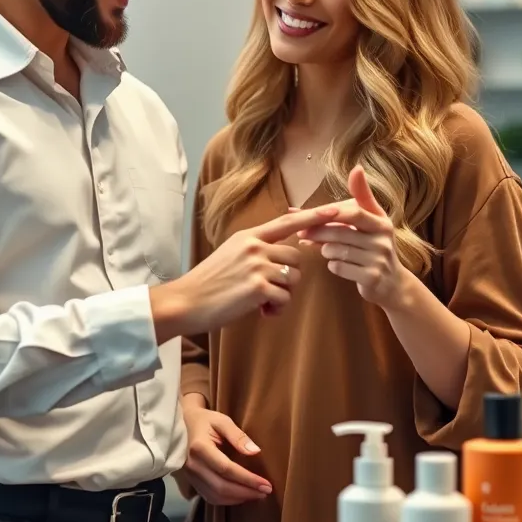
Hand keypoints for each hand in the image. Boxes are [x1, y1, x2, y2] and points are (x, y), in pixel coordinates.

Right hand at [151, 203, 337, 338]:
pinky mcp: (257, 287)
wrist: (188, 300)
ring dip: (284, 295)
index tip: (333, 209)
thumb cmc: (210, 282)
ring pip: (293, 278)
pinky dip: (277, 309)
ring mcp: (256, 266)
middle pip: (296, 257)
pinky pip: (285, 298)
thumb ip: (255, 250)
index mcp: (249, 236)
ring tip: (264, 303)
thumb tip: (281, 258)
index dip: (312, 216)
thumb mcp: (231, 254)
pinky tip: (261, 312)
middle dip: (290, 277)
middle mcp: (254, 246)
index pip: (286, 223)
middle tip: (270, 292)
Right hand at [181, 394, 271, 504]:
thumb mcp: (221, 420)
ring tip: (257, 495)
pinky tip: (241, 495)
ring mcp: (190, 476)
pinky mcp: (191, 482)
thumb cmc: (204, 420)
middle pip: (221, 487)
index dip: (248, 479)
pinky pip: (210, 497)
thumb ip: (238, 435)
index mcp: (199, 447)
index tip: (266, 484)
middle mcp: (193, 465)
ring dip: (238, 499)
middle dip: (246, 492)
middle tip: (266, 492)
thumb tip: (255, 452)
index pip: (226, 469)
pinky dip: (228, 500)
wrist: (181, 424)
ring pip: (216, 496)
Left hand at [299, 165, 404, 310]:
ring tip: (326, 249)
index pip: (354, 211)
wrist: (391, 283)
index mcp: (381, 221)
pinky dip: (332, 265)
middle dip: (318, 232)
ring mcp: (379, 258)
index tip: (311, 211)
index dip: (331, 210)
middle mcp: (383, 238)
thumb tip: (356, 169)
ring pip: (336, 250)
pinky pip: (339, 267)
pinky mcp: (372, 277)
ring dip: (325, 250)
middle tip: (302, 233)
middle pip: (339, 231)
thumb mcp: (371, 221)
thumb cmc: (372, 247)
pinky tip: (337, 264)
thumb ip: (359, 197)